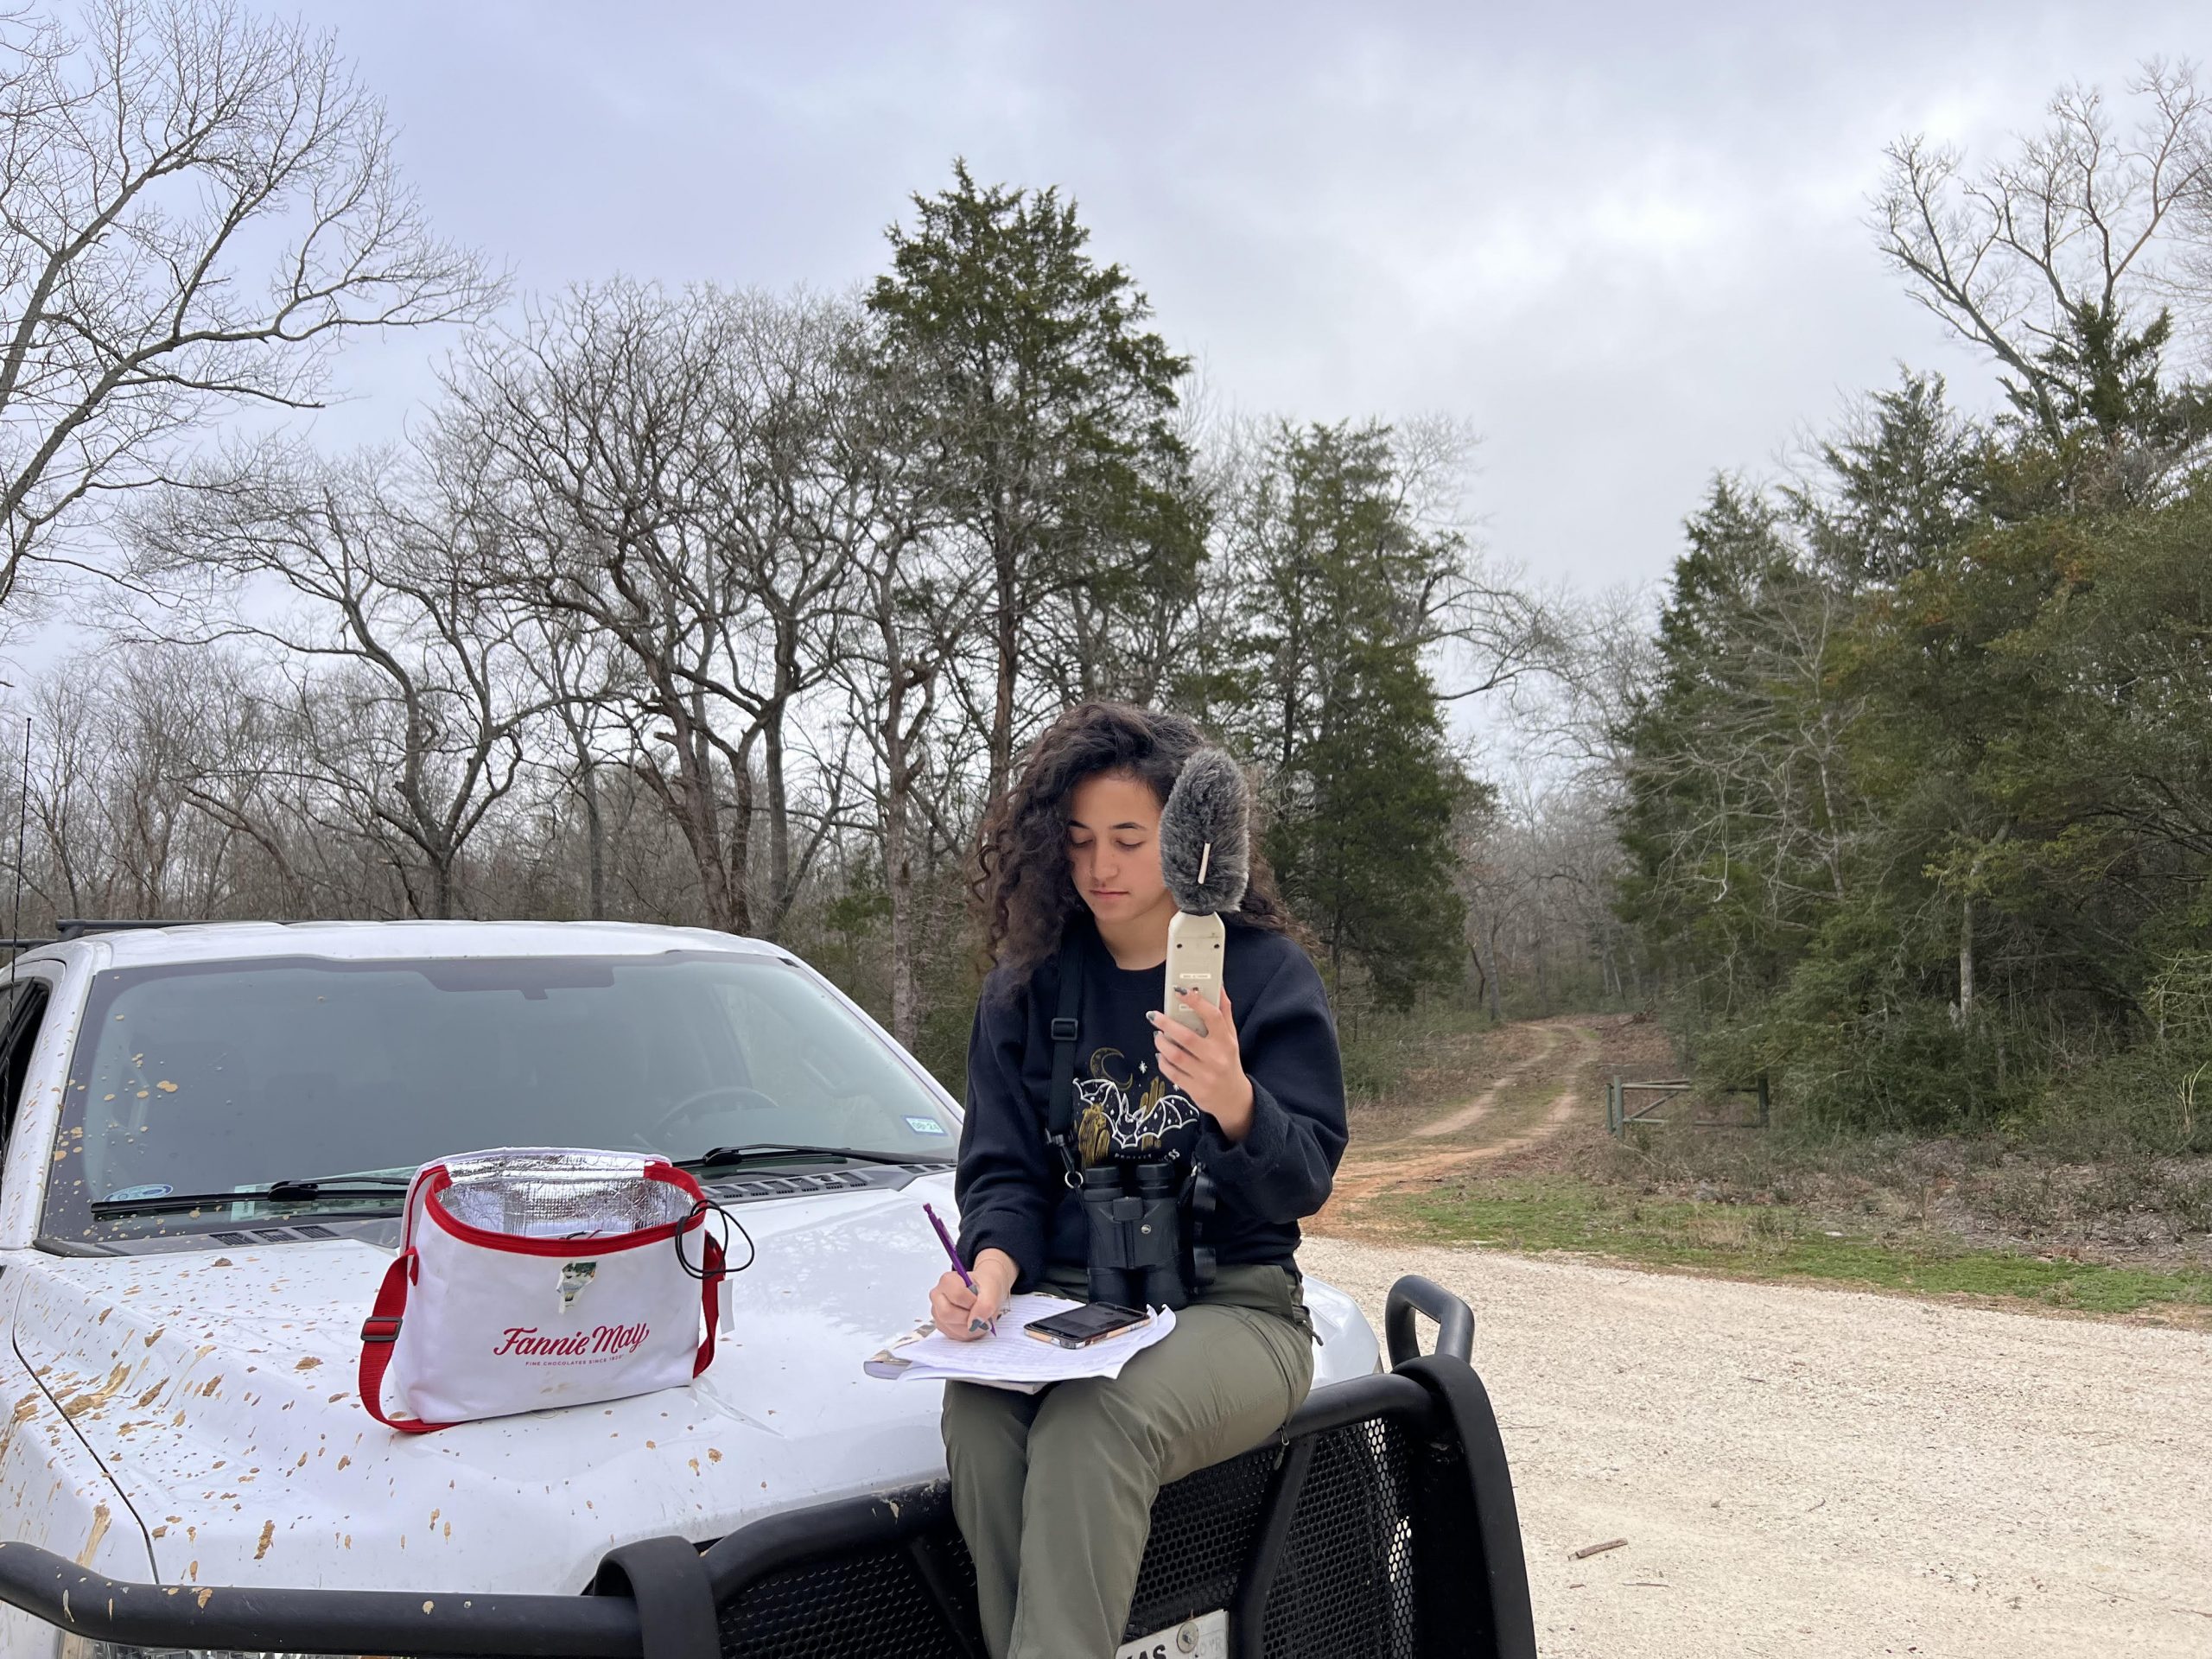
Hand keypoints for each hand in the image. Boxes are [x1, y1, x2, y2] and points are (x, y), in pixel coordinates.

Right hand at [928, 1247, 1016, 1341]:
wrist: (985, 1291)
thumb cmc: (985, 1286)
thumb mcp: (992, 1289)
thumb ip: (985, 1304)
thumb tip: (975, 1321)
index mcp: (947, 1281)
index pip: (956, 1294)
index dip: (972, 1301)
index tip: (980, 1300)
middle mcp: (938, 1296)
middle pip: (947, 1313)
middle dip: (969, 1316)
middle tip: (980, 1311)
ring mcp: (938, 1313)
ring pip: (952, 1328)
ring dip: (972, 1327)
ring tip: (979, 1316)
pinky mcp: (943, 1327)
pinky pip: (956, 1336)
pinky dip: (970, 1333)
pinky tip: (974, 1322)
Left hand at [1148, 984, 1255, 1141]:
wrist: (1233, 1098)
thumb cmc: (1229, 1062)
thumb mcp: (1231, 1038)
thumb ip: (1224, 1013)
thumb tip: (1218, 986)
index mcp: (1226, 1042)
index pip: (1212, 1016)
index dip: (1196, 1001)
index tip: (1180, 990)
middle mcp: (1216, 1058)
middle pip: (1186, 1037)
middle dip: (1166, 1024)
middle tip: (1154, 1016)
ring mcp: (1205, 1075)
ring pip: (1175, 1056)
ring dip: (1161, 1043)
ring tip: (1157, 1035)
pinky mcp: (1194, 1089)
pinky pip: (1172, 1073)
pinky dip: (1163, 1061)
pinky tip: (1161, 1054)